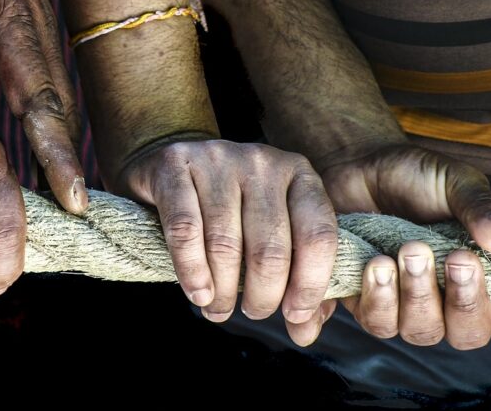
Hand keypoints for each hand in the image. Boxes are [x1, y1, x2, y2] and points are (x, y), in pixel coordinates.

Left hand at [0, 0, 85, 214]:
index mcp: (13, 28)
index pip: (41, 104)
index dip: (56, 155)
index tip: (74, 197)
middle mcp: (35, 35)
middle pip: (59, 110)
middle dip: (67, 161)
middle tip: (73, 214)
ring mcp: (34, 32)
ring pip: (54, 98)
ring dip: (58, 143)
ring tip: (61, 193)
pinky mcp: (24, 28)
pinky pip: (41, 82)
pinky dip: (44, 119)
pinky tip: (35, 139)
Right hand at [117, 139, 338, 341]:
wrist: (172, 166)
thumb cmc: (231, 208)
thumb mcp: (272, 232)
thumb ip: (297, 279)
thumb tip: (304, 332)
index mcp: (298, 174)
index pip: (317, 235)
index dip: (310, 285)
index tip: (294, 316)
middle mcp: (261, 160)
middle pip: (270, 248)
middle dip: (262, 296)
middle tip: (253, 312)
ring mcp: (216, 158)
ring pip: (225, 245)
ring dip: (223, 291)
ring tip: (218, 308)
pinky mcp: (174, 164)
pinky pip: (185, 230)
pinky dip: (191, 271)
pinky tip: (197, 293)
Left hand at [323, 144, 490, 349]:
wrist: (360, 164)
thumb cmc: (415, 177)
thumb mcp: (454, 182)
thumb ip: (479, 208)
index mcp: (484, 273)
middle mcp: (448, 299)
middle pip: (467, 333)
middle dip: (464, 302)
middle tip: (456, 258)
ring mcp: (405, 305)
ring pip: (419, 331)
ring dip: (416, 295)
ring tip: (407, 251)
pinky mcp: (365, 300)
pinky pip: (375, 321)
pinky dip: (377, 296)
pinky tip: (376, 262)